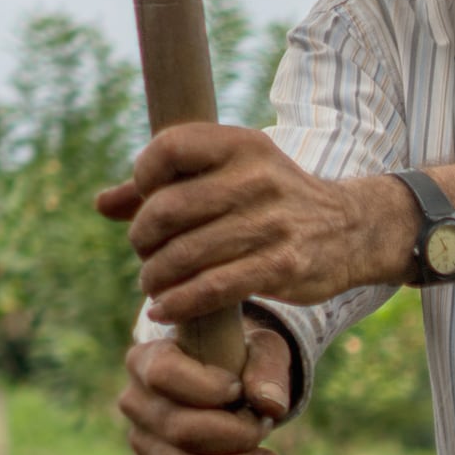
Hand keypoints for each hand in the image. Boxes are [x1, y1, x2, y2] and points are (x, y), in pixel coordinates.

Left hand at [98, 119, 394, 325]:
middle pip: (168, 209)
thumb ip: (168, 185)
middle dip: (143, 238)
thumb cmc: (273, 201)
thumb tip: (102, 204)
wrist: (351, 229)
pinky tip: (166, 310)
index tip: (143, 203)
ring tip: (151, 284)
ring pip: (186, 253)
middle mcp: (257, 178)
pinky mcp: (283, 265)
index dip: (142, 178)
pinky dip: (180, 303)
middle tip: (144, 253)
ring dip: (156, 276)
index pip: (168, 149)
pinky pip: (214, 288)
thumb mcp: (231, 176)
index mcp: (241, 144)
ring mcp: (272, 222)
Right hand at [119, 330, 296, 454]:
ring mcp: (139, 441)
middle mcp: (135, 402)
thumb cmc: (240, 363)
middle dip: (233, 437)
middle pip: (179, 430)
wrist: (227, 387)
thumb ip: (267, 369)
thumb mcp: (259, 350)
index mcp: (147, 359)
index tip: (239, 392)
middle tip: (266, 430)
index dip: (206, 389)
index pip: (164, 375)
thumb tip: (271, 406)